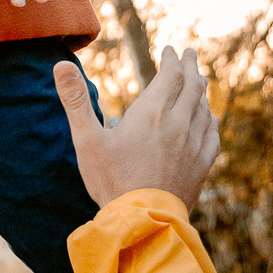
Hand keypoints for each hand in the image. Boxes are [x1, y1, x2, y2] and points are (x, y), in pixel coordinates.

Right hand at [54, 46, 219, 212]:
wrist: (144, 223)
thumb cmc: (111, 181)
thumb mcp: (87, 140)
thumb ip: (75, 100)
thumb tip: (60, 65)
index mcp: (152, 113)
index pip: (171, 75)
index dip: (172, 59)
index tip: (170, 49)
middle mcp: (179, 124)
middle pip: (193, 86)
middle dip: (191, 67)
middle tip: (190, 54)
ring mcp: (193, 145)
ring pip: (204, 108)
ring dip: (201, 90)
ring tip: (198, 80)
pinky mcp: (201, 165)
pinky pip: (212, 133)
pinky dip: (209, 118)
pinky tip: (208, 117)